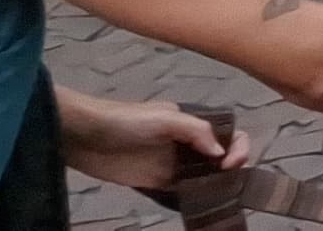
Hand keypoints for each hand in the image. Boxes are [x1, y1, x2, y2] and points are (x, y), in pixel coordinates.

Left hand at [57, 94, 247, 189]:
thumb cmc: (126, 121)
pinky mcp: (156, 182)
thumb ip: (195, 131)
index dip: (237, 147)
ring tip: (216, 197)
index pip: (228, 133)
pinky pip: (183, 191)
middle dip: (231, 168)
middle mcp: (187, 143)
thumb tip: (221, 152)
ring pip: (205, 175)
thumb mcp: (164, 118)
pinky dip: (194, 197)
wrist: (85, 136)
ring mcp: (173, 164)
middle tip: (226, 181)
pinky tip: (198, 204)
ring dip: (215, 185)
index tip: (229, 163)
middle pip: (221, 156)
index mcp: (193, 123)